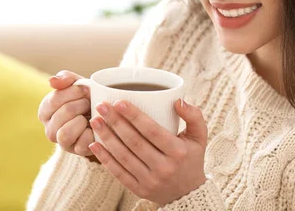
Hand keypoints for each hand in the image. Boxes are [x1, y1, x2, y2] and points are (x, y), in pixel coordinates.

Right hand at [38, 70, 97, 160]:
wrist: (103, 114)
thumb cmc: (86, 98)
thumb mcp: (76, 84)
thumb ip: (64, 78)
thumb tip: (52, 81)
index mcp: (45, 111)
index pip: (54, 100)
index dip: (74, 92)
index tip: (86, 89)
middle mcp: (49, 129)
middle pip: (64, 113)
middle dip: (82, 104)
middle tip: (90, 102)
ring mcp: (62, 142)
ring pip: (65, 133)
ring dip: (83, 120)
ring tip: (90, 114)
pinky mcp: (77, 151)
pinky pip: (81, 144)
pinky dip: (91, 133)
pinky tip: (95, 126)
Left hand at [87, 98, 207, 205]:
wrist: (188, 194)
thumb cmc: (191, 158)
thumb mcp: (199, 137)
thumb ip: (194, 116)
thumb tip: (178, 100)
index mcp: (177, 152)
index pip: (151, 131)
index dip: (134, 116)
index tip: (119, 102)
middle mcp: (163, 167)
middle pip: (134, 142)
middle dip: (115, 122)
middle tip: (102, 106)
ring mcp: (150, 180)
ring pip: (123, 156)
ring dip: (106, 137)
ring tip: (95, 121)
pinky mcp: (139, 190)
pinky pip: (118, 173)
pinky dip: (104, 158)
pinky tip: (94, 144)